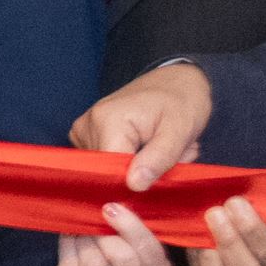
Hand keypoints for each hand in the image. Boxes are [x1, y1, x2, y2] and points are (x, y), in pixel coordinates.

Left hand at [53, 205, 176, 265]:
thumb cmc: (121, 256)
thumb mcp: (136, 245)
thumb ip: (134, 229)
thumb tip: (118, 201)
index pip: (148, 249)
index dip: (129, 226)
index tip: (111, 208)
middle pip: (123, 259)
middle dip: (105, 234)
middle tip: (95, 220)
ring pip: (94, 264)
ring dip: (85, 239)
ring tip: (82, 228)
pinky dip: (67, 247)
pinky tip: (69, 236)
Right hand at [70, 61, 215, 187]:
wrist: (175, 81)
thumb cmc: (181, 100)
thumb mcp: (180, 129)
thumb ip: (159, 158)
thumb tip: (134, 185)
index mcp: (107, 122)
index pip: (111, 172)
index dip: (137, 181)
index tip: (165, 172)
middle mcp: (88, 126)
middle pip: (110, 171)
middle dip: (145, 173)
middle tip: (174, 155)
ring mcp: (84, 131)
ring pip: (111, 170)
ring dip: (142, 168)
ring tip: (163, 148)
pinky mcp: (88, 137)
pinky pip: (108, 163)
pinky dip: (133, 163)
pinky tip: (149, 147)